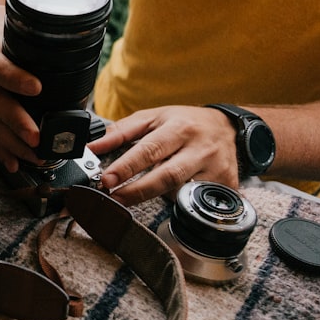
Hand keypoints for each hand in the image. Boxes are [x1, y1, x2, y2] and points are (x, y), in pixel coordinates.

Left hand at [88, 105, 239, 204]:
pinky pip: (196, 200)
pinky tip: (171, 196)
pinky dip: (180, 201)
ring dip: (157, 197)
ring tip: (136, 196)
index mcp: (179, 128)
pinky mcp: (226, 186)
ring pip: (182, 192)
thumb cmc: (184, 122)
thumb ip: (121, 132)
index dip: (126, 167)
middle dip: (137, 191)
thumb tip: (92, 147)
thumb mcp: (152, 118)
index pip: (149, 149)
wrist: (227, 127)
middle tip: (114, 199)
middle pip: (167, 176)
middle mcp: (199, 149)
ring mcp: (215, 169)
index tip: (106, 180)